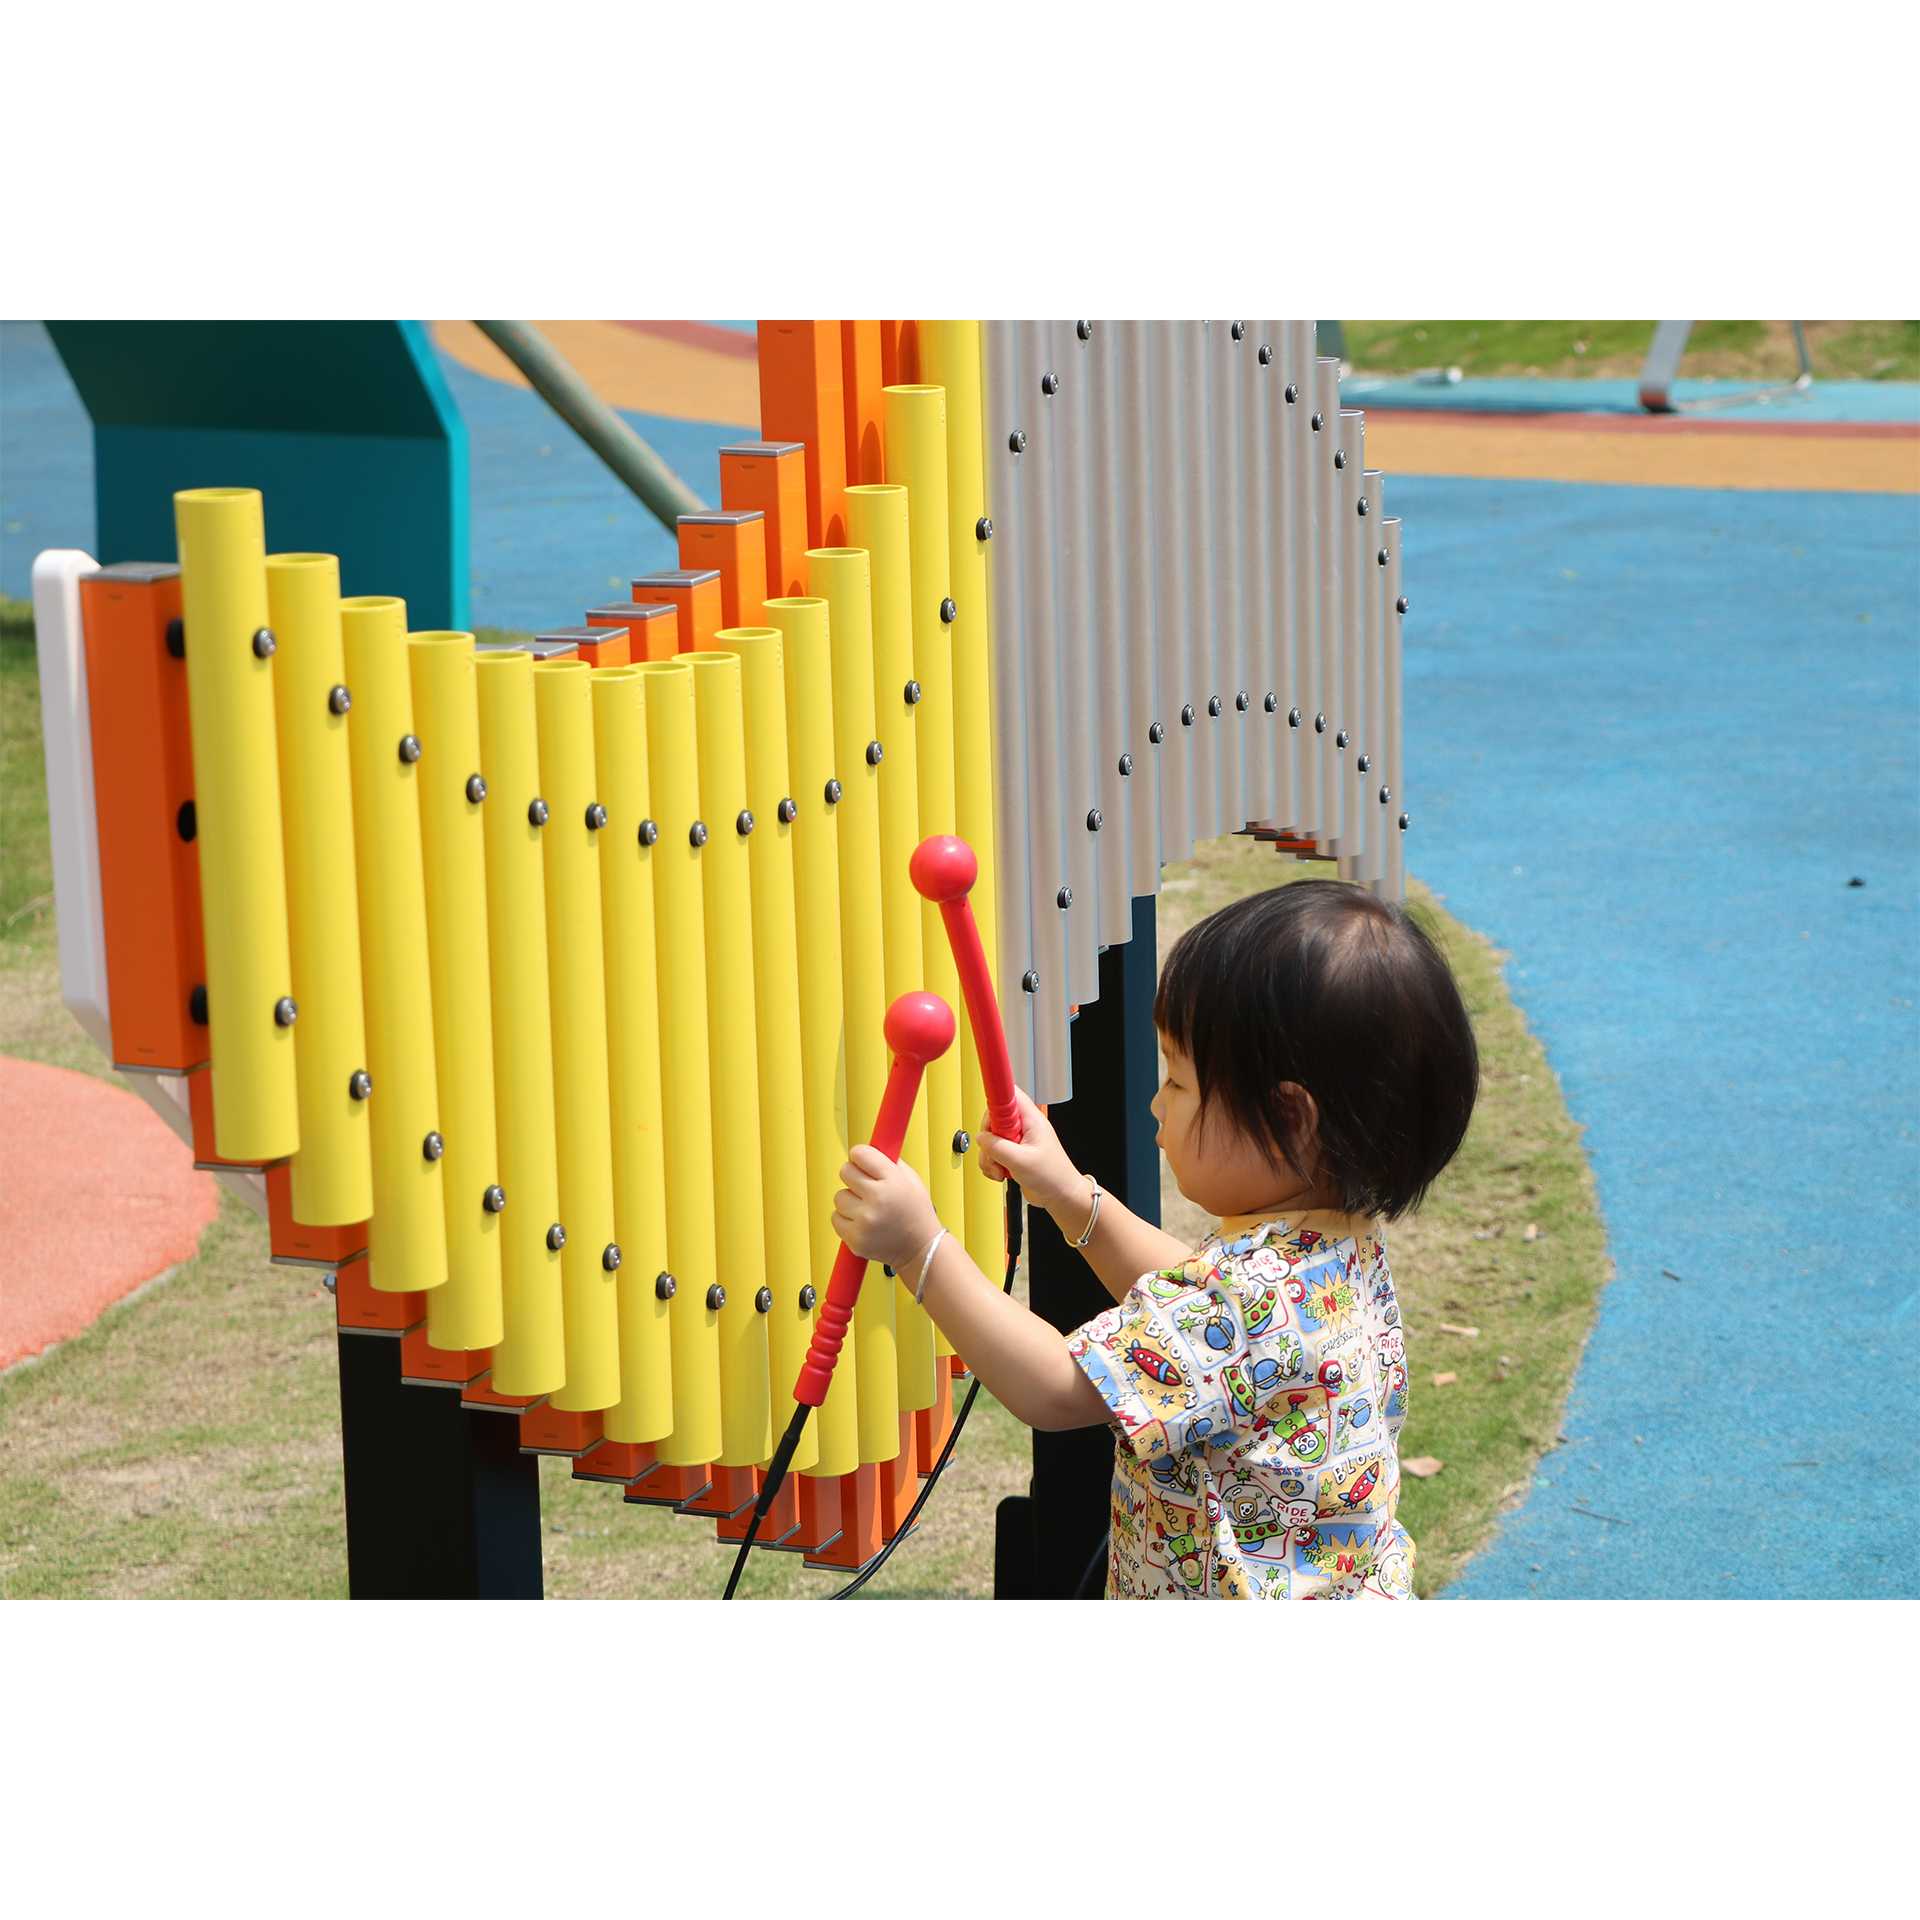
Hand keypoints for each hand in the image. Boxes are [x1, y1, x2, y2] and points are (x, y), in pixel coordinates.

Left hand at [832, 1145, 939, 1270]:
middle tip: (865, 1186)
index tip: (862, 1161)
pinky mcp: (855, 1239)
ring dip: (850, 1200)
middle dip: (853, 1176)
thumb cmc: (916, 1212)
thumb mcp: (911, 1179)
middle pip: (845, 1172)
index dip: (859, 1156)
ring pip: (839, 1197)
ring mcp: (865, 1221)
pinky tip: (863, 1222)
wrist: (920, 1249)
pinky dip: (846, 1219)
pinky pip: (836, 1218)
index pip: (860, 1154)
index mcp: (892, 1180)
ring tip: (868, 1209)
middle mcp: (877, 1199)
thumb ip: (888, 1162)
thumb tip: (864, 1149)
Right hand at [976, 1087, 1082, 1214]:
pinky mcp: (1011, 1153)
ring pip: (990, 1139)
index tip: (986, 1105)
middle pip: (993, 1119)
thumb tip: (981, 1138)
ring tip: (1001, 1169)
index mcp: (1031, 1120)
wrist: (1060, 1195)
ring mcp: (1016, 1140)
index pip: (1010, 1095)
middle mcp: (1023, 1127)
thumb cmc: (1053, 1176)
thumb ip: (998, 1147)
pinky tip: (1002, 1173)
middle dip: (988, 1140)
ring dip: (989, 1157)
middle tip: (995, 1154)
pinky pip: (992, 1153)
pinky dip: (992, 1165)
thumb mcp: (1022, 1161)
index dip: (996, 1098)